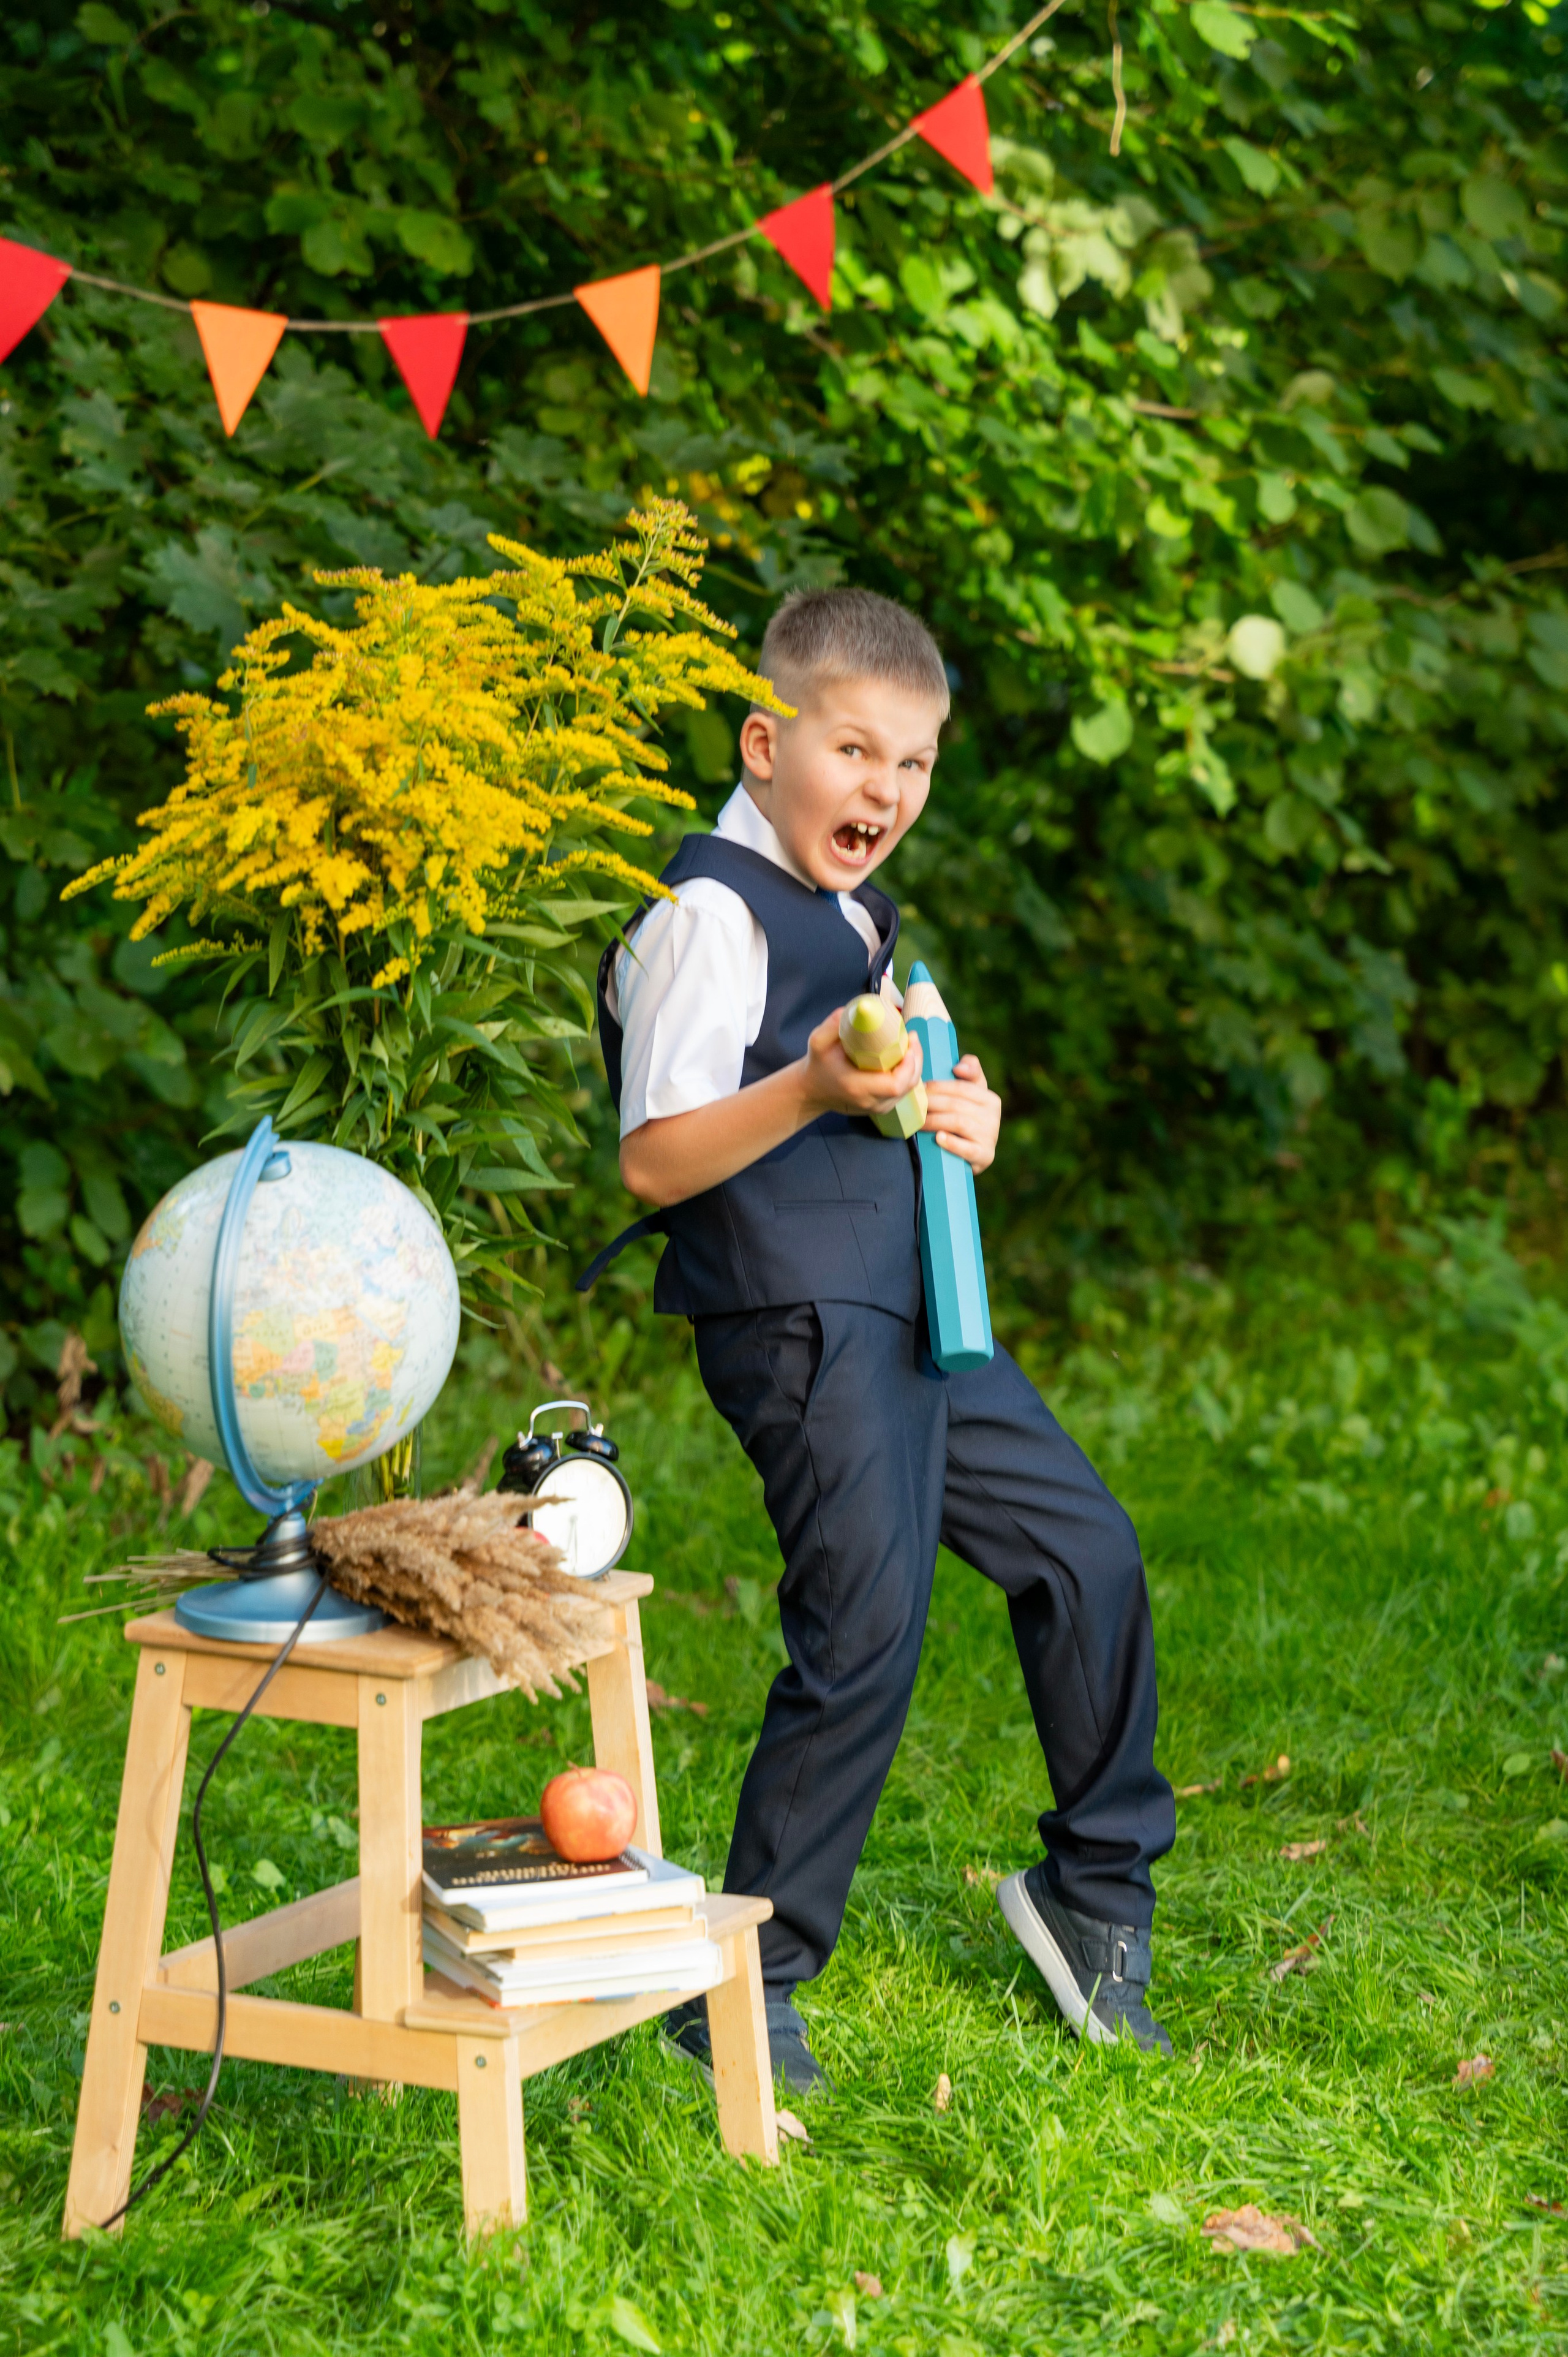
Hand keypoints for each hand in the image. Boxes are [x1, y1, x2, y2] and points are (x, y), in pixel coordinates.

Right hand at [799, 1007, 924, 1120]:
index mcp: (857, 1087)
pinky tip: (906, 1058)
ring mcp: (878, 1108)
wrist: (813, 1090)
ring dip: (914, 1066)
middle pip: (907, 1085)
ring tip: (911, 1045)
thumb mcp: (818, 1042)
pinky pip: (903, 1091)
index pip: (895, 1085)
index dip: (909, 1065)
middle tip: (913, 1038)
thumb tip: (857, 1008)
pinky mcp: (882, 1107)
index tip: (908, 1043)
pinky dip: (909, 1074)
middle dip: (916, 1061)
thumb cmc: (818, 1065)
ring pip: (908, 1089)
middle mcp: (870, 1102)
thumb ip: (833, 1024)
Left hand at [923, 1053, 1000, 1173]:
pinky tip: (938, 1138)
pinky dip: (952, 1143)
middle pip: (956, 1105)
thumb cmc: (966, 1121)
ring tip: (918, 1122)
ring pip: (958, 1122)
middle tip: (913, 1105)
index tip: (920, 1088)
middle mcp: (993, 1117)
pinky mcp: (985, 1156)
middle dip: (931, 1103)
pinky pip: (968, 1149)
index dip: (938, 1087)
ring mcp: (990, 1137)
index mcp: (990, 1099)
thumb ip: (969, 1073)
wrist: (972, 1156)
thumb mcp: (970, 1097)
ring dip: (934, 1121)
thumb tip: (959, 1067)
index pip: (961, 1088)